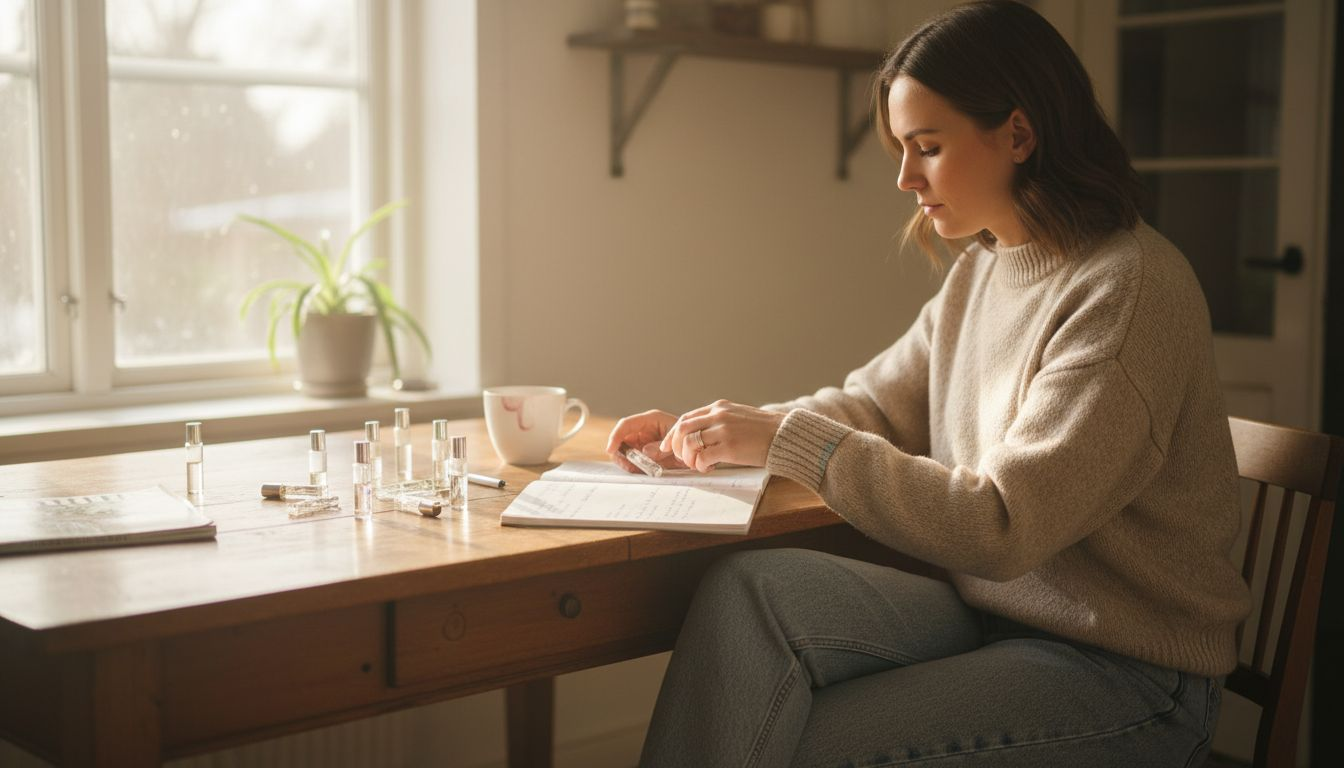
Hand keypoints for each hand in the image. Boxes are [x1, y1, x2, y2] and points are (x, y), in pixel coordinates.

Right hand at [605, 409, 688, 472]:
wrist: (700, 449)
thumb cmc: (690, 441)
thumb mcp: (677, 444)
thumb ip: (660, 448)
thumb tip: (643, 451)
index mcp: (651, 419)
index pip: (626, 424)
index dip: (616, 436)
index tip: (611, 450)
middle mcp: (644, 428)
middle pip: (622, 438)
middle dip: (621, 452)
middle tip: (628, 465)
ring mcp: (643, 440)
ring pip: (624, 450)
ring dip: (627, 461)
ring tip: (638, 469)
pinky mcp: (644, 452)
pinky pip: (632, 459)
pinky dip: (633, 466)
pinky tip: (642, 470)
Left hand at [660, 400, 785, 471]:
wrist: (785, 435)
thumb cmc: (763, 431)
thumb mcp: (738, 417)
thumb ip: (718, 422)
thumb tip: (698, 436)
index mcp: (719, 407)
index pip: (686, 418)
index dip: (672, 434)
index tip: (668, 446)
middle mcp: (719, 415)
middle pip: (682, 429)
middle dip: (675, 447)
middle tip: (680, 459)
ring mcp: (723, 430)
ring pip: (689, 443)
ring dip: (688, 458)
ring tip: (697, 464)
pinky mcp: (729, 446)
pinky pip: (702, 457)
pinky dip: (700, 465)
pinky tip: (708, 468)